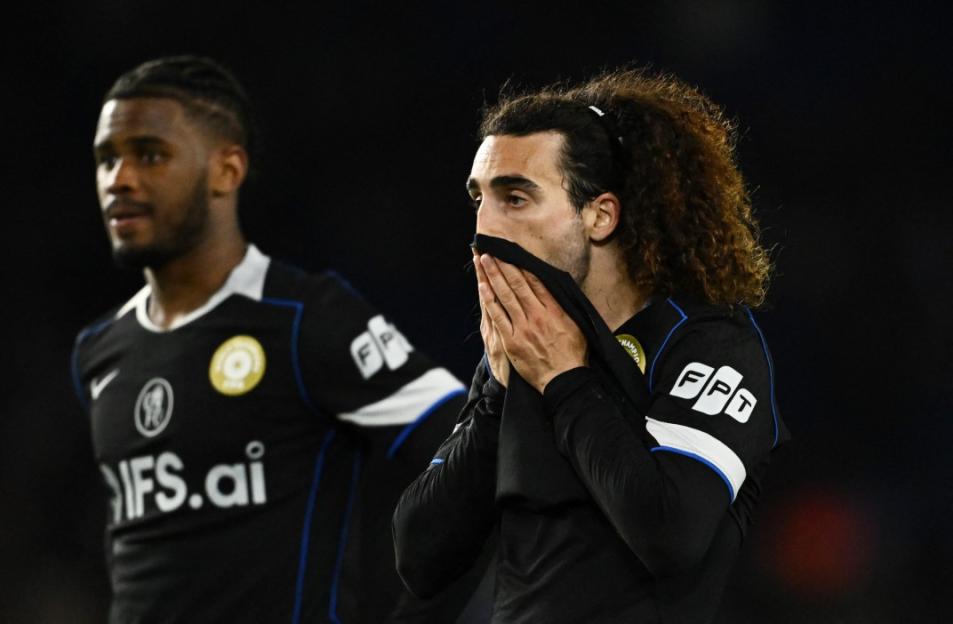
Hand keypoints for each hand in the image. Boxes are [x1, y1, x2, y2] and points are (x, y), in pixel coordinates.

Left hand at [477, 254, 586, 392]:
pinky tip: (483, 286)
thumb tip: (556, 287)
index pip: (535, 281)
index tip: (512, 251)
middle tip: (492, 249)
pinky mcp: (511, 341)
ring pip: (505, 296)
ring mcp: (523, 328)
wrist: (564, 381)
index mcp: (554, 310)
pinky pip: (497, 316)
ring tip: (484, 260)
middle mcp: (538, 316)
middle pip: (517, 284)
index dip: (522, 264)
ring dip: (493, 276)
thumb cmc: (573, 354)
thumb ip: (563, 306)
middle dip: (503, 264)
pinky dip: (489, 300)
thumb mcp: (576, 325)